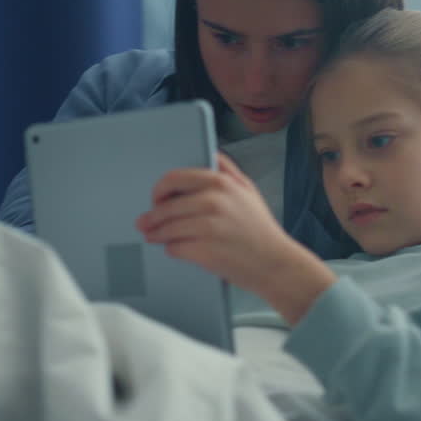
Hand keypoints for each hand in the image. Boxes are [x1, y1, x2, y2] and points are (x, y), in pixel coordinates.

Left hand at [135, 153, 333, 323]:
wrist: (275, 264)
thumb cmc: (260, 229)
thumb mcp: (247, 190)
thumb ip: (227, 169)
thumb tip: (207, 156)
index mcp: (220, 182)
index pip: (174, 178)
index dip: (159, 190)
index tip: (156, 198)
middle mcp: (213, 201)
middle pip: (166, 206)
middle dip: (152, 216)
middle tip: (145, 222)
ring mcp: (208, 227)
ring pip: (166, 228)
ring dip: (156, 234)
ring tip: (153, 236)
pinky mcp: (204, 251)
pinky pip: (174, 248)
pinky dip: (171, 249)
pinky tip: (173, 249)